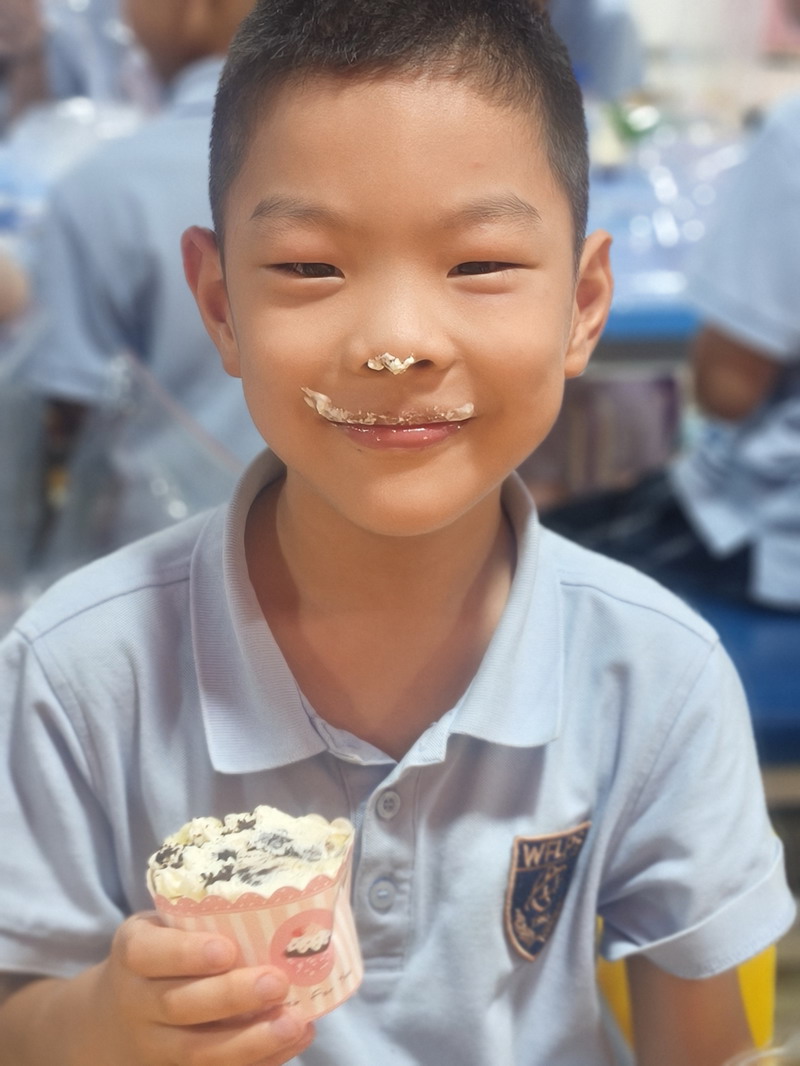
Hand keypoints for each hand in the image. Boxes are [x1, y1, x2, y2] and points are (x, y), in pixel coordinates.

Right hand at [97, 912, 314, 1065]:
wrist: (115, 1019)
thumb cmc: (162, 956)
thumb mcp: (165, 927)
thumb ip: (203, 919)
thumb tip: (281, 907)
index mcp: (133, 954)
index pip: (147, 953)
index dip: (187, 954)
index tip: (227, 950)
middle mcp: (136, 1004)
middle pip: (179, 1006)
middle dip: (231, 997)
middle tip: (277, 983)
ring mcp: (152, 1048)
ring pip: (197, 1052)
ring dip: (251, 1041)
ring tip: (294, 1022)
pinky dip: (261, 1061)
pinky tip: (297, 1038)